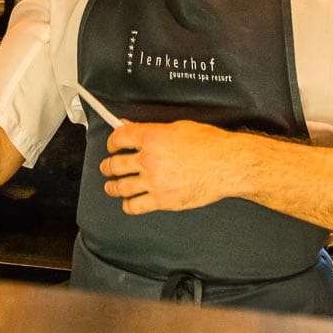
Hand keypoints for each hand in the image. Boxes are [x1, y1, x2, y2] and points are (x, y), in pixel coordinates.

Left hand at [99, 120, 240, 214]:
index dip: (111, 141)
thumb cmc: (209, 144)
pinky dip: (128, 205)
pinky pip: (136, 206)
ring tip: (110, 186)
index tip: (112, 144)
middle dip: (107, 166)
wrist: (227, 165)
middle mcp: (148, 159)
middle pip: (115, 164)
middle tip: (106, 167)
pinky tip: (128, 203)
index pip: (119, 138)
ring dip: (112, 186)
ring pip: (121, 186)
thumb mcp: (178, 127)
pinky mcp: (163, 200)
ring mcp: (154, 182)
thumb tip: (131, 126)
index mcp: (151, 137)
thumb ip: (150, 129)